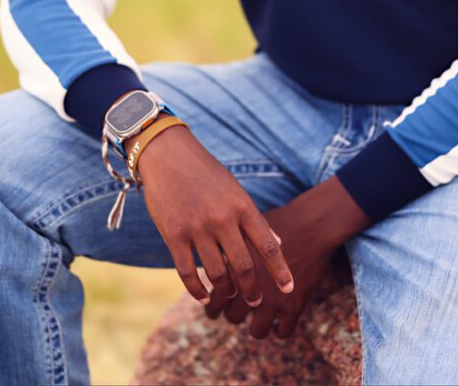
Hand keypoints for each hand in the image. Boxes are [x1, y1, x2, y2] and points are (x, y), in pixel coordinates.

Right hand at [136, 124, 294, 307]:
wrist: (169, 154)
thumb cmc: (206, 173)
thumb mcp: (235, 191)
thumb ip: (254, 219)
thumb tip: (278, 243)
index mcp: (242, 206)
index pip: (268, 245)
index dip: (280, 271)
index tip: (289, 289)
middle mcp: (223, 219)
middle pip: (244, 266)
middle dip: (253, 290)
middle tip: (256, 302)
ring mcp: (198, 228)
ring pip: (217, 273)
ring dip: (227, 290)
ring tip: (231, 294)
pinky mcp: (174, 234)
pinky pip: (188, 273)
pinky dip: (197, 290)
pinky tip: (204, 296)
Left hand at [203, 202, 333, 338]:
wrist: (311, 224)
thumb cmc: (279, 221)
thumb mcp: (248, 229)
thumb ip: (231, 246)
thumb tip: (213, 255)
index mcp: (238, 270)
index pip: (216, 299)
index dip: (213, 307)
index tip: (214, 308)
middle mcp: (253, 287)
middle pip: (233, 317)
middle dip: (232, 316)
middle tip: (234, 313)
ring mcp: (274, 299)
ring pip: (257, 331)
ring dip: (255, 328)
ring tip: (256, 322)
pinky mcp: (294, 305)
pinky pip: (284, 332)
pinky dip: (279, 331)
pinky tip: (277, 325)